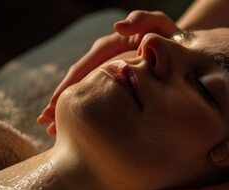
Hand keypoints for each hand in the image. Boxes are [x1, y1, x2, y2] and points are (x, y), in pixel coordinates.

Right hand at [37, 11, 178, 135]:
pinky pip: (100, 95)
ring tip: (54, 129)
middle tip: (46, 123)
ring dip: (71, 108)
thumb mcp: (160, 25)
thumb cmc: (171, 37)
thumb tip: (118, 26)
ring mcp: (112, 72)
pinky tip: (81, 125)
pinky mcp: (119, 82)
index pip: (85, 67)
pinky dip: (90, 108)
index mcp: (112, 47)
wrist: (182, 49)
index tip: (53, 106)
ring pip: (87, 91)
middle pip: (80, 81)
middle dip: (62, 101)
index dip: (69, 86)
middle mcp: (107, 60)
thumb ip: (143, 20)